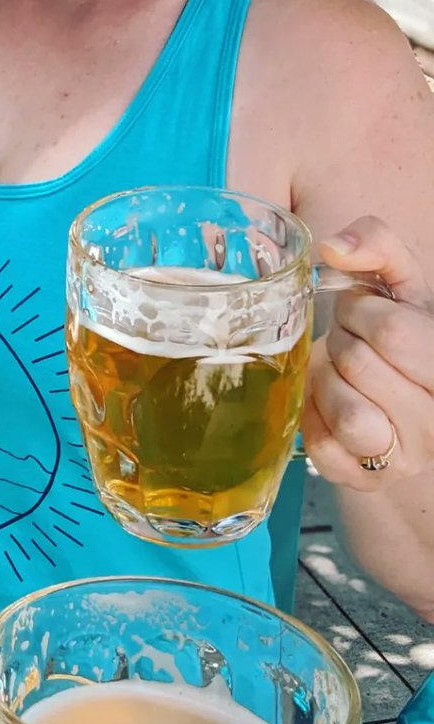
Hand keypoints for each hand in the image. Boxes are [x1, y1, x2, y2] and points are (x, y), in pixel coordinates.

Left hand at [302, 216, 433, 491]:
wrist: (384, 391)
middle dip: (342, 343)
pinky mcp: (368, 478)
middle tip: (350, 344)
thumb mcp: (396, 282)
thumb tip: (334, 248)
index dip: (360, 312)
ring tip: (342, 377)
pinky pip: (324, 448)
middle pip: (361, 364)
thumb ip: (377, 244)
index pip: (391, 330)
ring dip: (328, 383)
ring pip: (349, 415)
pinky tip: (328, 405)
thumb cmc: (392, 331)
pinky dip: (312, 418)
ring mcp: (411, 457)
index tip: (363, 315)